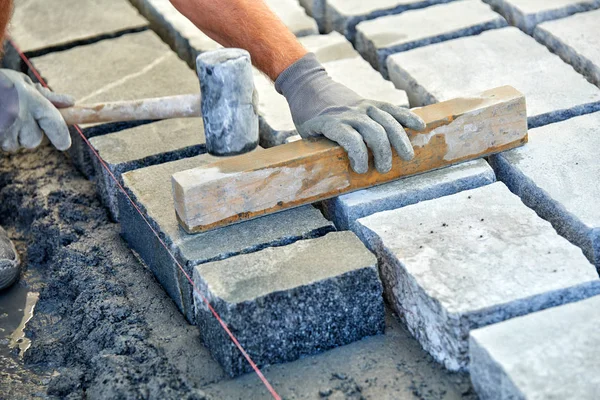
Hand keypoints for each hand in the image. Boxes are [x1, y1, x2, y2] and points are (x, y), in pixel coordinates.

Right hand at [0, 69, 72, 151]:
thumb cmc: (1, 83)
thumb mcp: (23, 83)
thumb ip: (47, 96)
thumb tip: (71, 102)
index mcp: (33, 102)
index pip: (56, 125)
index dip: (61, 137)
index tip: (63, 144)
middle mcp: (21, 116)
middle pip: (34, 140)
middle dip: (28, 133)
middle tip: (15, 116)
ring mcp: (4, 128)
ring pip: (16, 145)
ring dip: (11, 136)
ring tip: (2, 116)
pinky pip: (3, 145)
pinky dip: (1, 137)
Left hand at [275, 53, 425, 173]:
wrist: (309, 85)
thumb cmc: (306, 116)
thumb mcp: (306, 134)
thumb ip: (319, 150)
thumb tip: (327, 175)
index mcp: (332, 122)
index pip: (350, 138)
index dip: (358, 156)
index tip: (360, 170)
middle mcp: (351, 113)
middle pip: (374, 132)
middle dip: (383, 153)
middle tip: (383, 169)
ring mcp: (364, 106)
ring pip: (388, 121)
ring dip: (400, 140)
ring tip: (407, 157)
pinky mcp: (372, 102)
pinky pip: (393, 109)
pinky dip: (408, 117)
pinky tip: (421, 126)